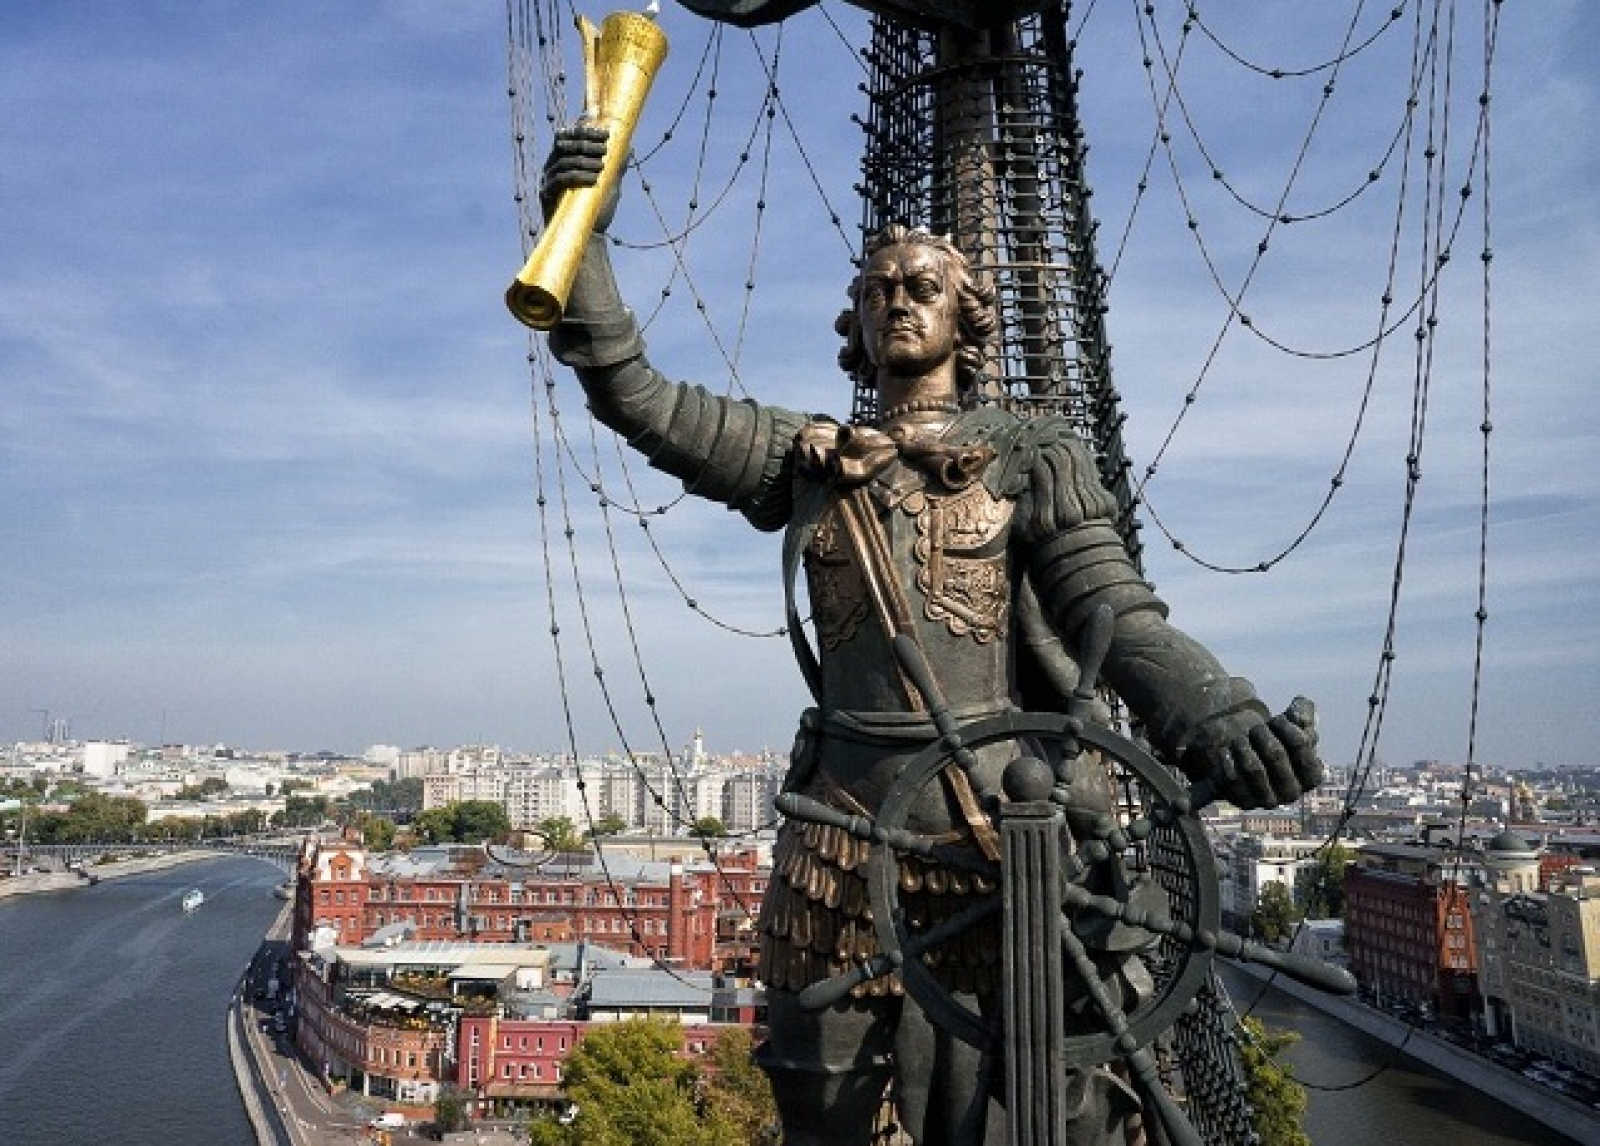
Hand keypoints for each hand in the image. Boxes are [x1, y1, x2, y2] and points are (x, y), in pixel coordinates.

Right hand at [539, 123, 617, 230]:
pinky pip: (561, 179)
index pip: (567, 135)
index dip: (584, 129)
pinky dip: (580, 176)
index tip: (605, 132)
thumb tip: (628, 145)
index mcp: (564, 160)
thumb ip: (616, 166)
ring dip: (585, 161)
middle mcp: (552, 167)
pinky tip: (595, 180)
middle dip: (586, 142)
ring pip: (564, 161)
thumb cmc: (597, 211)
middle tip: (605, 147)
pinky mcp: (546, 195)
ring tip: (602, 166)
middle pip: (563, 143)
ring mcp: (547, 180)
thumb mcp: (610, 184)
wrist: (589, 238)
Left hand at [1181, 696, 1322, 809]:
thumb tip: (1299, 710)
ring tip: (1240, 737)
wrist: (1248, 761)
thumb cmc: (1277, 741)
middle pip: (1275, 753)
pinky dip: (1227, 758)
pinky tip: (1227, 750)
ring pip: (1252, 767)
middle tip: (1255, 728)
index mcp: (1312, 776)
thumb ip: (1303, 713)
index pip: (1301, 743)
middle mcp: (1292, 793)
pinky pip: (1231, 777)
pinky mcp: (1243, 802)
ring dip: (1242, 744)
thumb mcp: (1293, 726)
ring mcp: (1267, 801)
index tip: (1276, 719)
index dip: (1286, 725)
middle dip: (1261, 733)